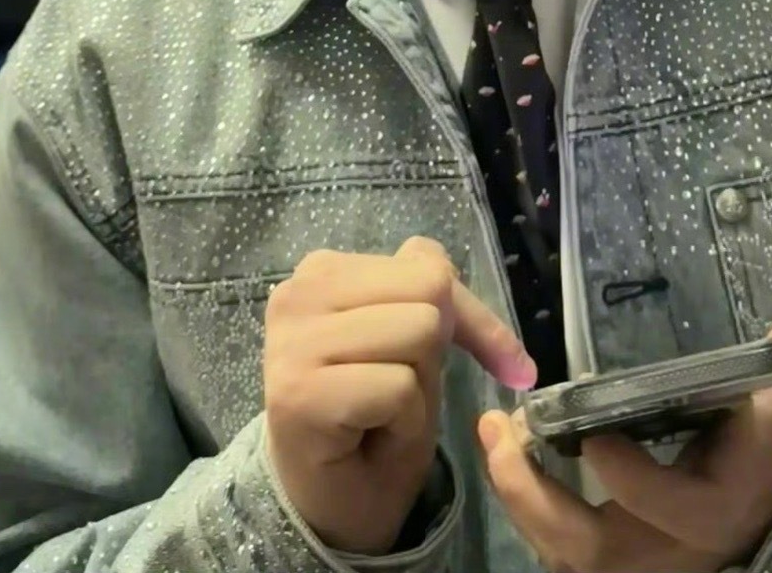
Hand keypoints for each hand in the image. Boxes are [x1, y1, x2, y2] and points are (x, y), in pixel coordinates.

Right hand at [265, 235, 536, 555]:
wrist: (327, 507)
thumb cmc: (371, 420)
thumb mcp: (415, 344)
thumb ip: (434, 297)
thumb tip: (454, 282)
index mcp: (323, 271)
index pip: (428, 264)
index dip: (465, 315)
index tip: (480, 354)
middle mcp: (298, 292)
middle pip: (428, 291)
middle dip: (434, 351)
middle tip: (395, 393)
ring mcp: (292, 342)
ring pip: (418, 332)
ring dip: (418, 388)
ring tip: (379, 412)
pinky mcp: (298, 394)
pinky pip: (399, 387)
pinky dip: (404, 421)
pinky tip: (366, 436)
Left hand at [479, 324, 771, 572]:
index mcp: (722, 510)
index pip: (674, 514)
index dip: (631, 480)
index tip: (594, 433)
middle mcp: (681, 551)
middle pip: (598, 553)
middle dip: (536, 498)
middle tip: (501, 433)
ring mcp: (648, 557)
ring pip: (568, 558)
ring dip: (521, 503)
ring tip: (492, 440)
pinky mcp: (624, 549)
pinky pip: (564, 552)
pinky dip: (530, 513)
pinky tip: (510, 460)